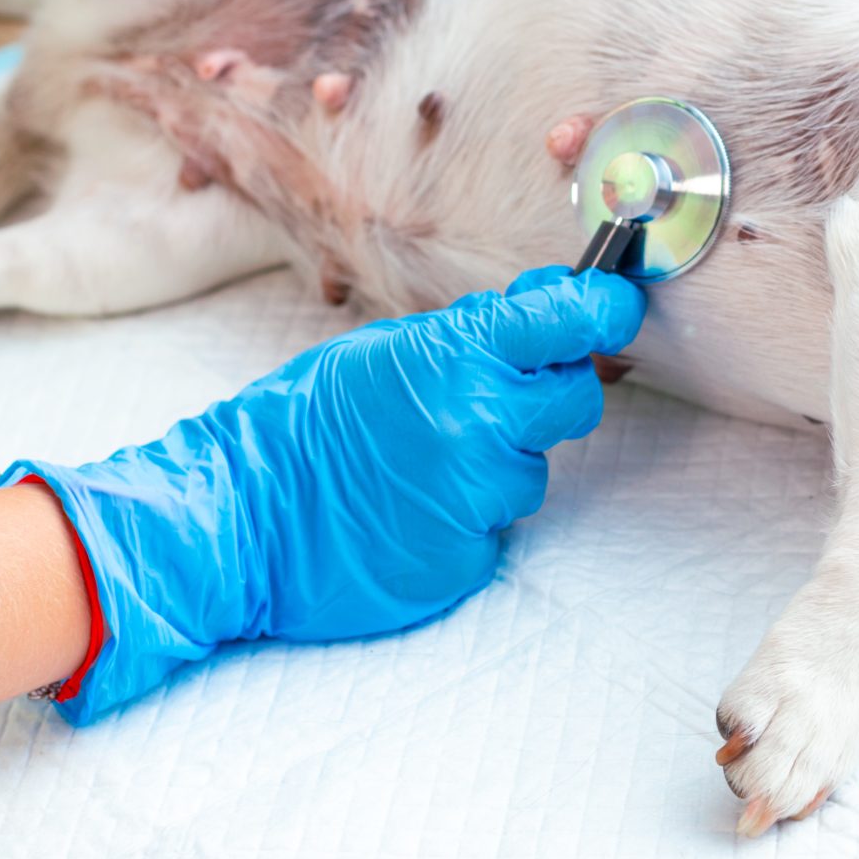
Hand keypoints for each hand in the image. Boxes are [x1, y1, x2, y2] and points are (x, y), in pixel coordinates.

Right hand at [7, 266, 644, 721]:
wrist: (244, 516)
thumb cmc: (309, 425)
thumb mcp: (387, 352)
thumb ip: (473, 337)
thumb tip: (554, 305)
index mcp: (456, 355)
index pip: (569, 319)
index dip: (602, 308)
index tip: (615, 302)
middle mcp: (479, 421)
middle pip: (576, 400)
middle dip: (546, 396)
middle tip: (490, 401)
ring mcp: (476, 494)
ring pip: (534, 470)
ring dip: (496, 465)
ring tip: (423, 467)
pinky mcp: (468, 556)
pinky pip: (498, 527)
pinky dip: (466, 517)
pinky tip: (415, 510)